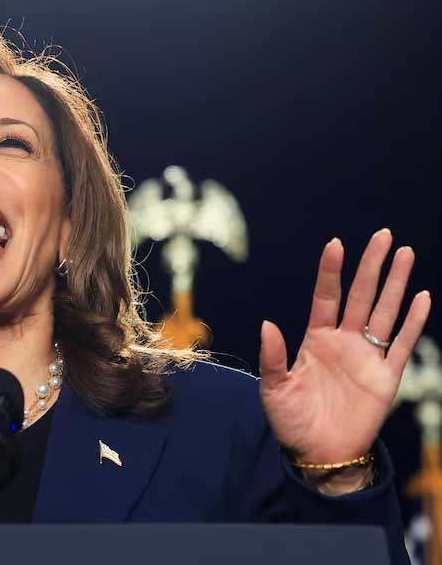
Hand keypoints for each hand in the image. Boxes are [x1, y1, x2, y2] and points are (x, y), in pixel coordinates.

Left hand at [259, 229, 431, 468]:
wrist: (319, 454)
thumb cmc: (292, 421)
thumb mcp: (274, 388)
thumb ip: (272, 357)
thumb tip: (268, 324)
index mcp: (316, 340)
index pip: (326, 297)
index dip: (331, 271)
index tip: (336, 243)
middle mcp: (344, 342)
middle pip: (360, 295)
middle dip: (372, 265)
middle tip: (383, 234)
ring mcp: (367, 357)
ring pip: (384, 312)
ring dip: (396, 284)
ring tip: (406, 253)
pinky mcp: (386, 377)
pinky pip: (401, 345)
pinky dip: (413, 322)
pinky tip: (422, 297)